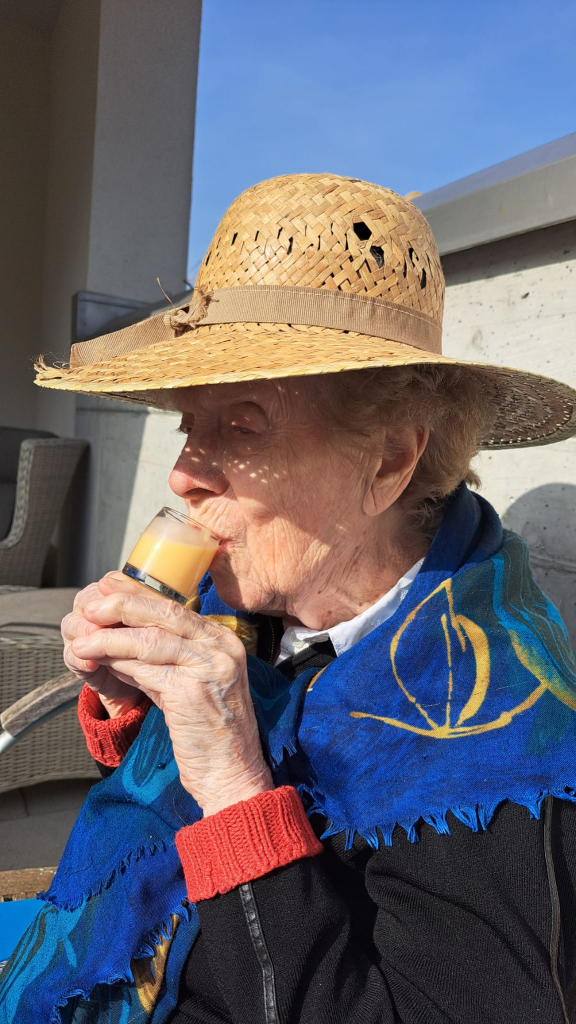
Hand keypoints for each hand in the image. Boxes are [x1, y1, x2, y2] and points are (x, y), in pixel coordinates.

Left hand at [69, 572, 273, 814]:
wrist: (232, 772)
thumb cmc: (208, 733)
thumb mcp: (185, 684)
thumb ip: (158, 660)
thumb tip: (115, 638)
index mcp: (222, 640)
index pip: (175, 606)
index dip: (137, 594)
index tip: (108, 589)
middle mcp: (221, 647)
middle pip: (164, 613)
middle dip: (122, 606)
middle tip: (90, 606)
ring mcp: (210, 667)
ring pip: (151, 640)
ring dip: (110, 639)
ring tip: (82, 640)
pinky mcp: (193, 691)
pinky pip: (147, 670)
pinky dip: (119, 663)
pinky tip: (100, 663)